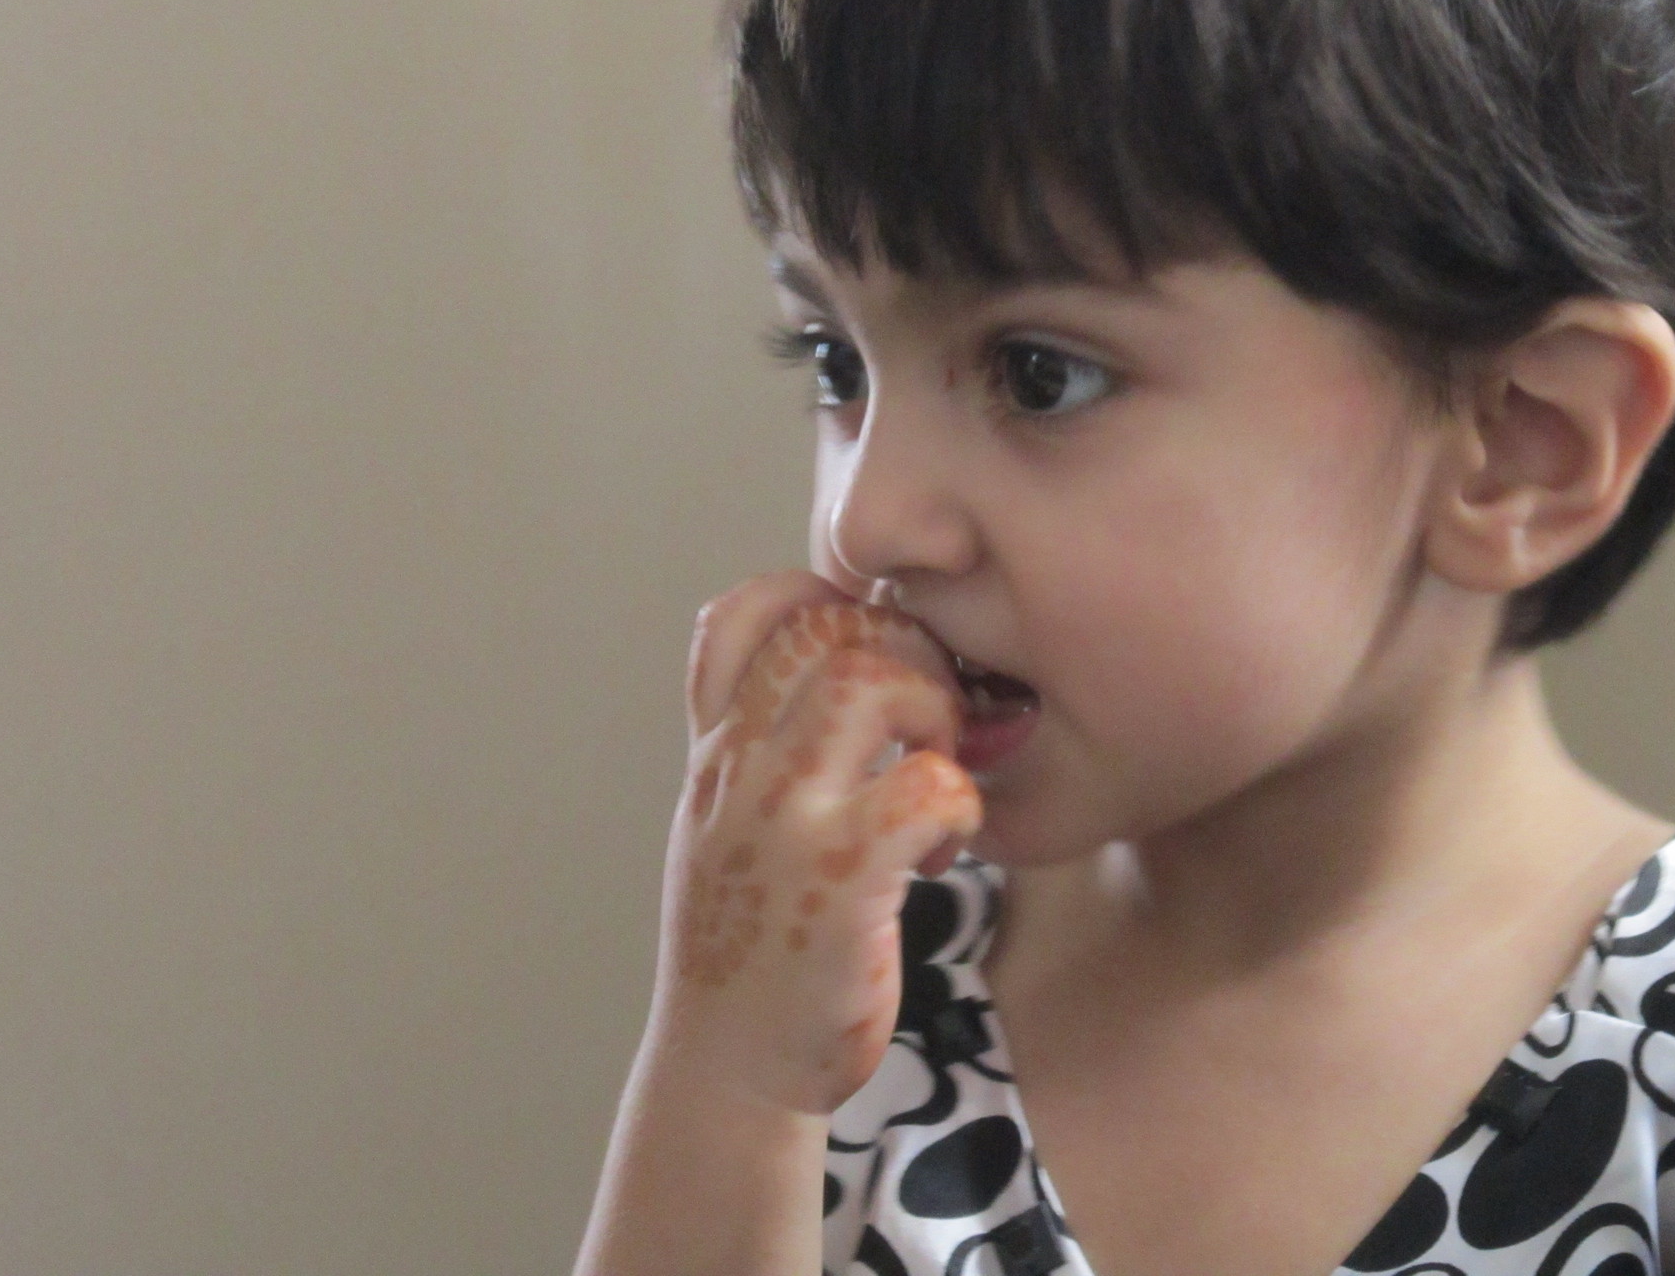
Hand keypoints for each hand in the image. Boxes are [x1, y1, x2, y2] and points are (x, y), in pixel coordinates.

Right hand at [651, 573, 981, 1115]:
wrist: (729, 1074)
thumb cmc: (754, 945)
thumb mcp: (731, 823)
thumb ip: (768, 743)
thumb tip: (843, 659)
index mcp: (716, 754)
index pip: (741, 613)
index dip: (820, 601)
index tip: (869, 658)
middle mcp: (737, 775)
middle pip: (818, 627)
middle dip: (902, 646)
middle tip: (932, 715)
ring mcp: (783, 828)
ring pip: (866, 682)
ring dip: (931, 709)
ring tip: (937, 766)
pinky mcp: (838, 888)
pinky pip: (924, 789)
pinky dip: (958, 801)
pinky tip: (941, 848)